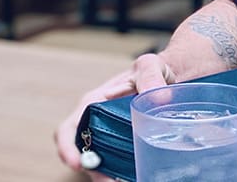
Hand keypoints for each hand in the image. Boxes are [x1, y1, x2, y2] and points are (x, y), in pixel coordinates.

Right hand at [54, 53, 176, 174]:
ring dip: (109, 174)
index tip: (78, 164)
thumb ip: (151, 77)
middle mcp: (96, 121)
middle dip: (93, 171)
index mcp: (93, 103)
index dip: (68, 149)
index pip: (68, 130)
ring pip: (101, 161)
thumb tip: (158, 97)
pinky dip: (123, 172)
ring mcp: (110, 134)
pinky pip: (118, 162)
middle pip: (83, 153)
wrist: (169, 76)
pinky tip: (137, 175)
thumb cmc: (152, 70)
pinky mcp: (125, 143)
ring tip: (126, 181)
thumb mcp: (150, 66)